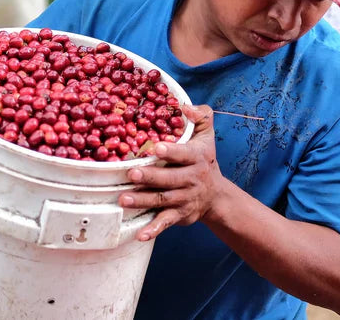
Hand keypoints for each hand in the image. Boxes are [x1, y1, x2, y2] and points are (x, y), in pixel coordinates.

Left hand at [119, 105, 223, 240]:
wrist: (216, 195)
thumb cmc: (204, 159)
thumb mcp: (207, 135)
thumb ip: (201, 116)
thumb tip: (183, 105)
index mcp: (196, 158)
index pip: (183, 155)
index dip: (170, 152)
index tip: (155, 149)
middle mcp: (191, 179)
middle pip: (169, 179)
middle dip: (150, 178)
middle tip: (130, 174)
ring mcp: (184, 199)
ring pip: (162, 200)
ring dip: (143, 201)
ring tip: (123, 199)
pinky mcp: (179, 215)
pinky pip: (165, 222)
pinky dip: (153, 229)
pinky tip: (140, 234)